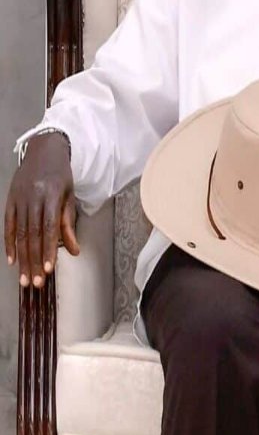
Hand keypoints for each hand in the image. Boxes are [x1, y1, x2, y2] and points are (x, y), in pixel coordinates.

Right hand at [4, 134, 79, 289]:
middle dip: (34, 260)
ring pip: (19, 234)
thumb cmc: (60, 176)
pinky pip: (7, 225)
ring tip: (24, 277)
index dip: (48, 250)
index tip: (48, 269)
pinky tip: (11, 259)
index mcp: (50, 197)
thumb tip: (74, 251)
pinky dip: (9, 243)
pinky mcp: (9, 201)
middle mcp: (31, 199)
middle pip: (32, 235)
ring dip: (22, 257)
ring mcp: (18, 200)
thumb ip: (68, 224)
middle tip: (35, 283)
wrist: (43, 151)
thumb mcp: (69, 197)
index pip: (48, 229)